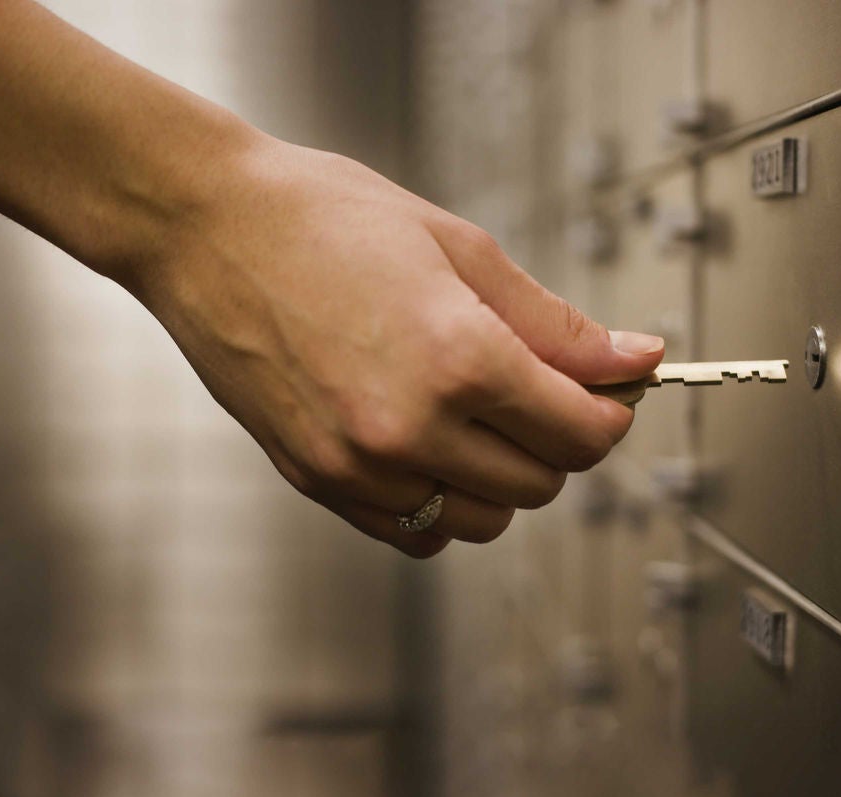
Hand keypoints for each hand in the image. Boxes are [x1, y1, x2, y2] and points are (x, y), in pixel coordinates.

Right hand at [138, 138, 663, 556]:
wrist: (204, 227)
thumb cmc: (327, 219)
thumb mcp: (462, 250)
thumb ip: (557, 323)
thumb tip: (637, 360)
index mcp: (458, 359)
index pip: (581, 434)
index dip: (611, 413)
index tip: (610, 393)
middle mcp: (410, 427)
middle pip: (541, 483)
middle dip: (560, 440)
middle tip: (545, 391)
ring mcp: (358, 465)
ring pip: (484, 520)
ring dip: (504, 479)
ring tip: (482, 415)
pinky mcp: (318, 482)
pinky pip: (417, 534)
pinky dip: (443, 503)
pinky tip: (431, 444)